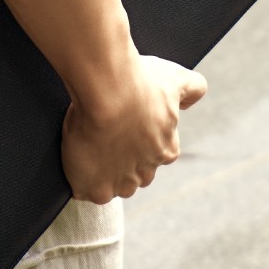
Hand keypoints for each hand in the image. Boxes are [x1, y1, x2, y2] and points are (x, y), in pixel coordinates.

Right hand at [62, 54, 207, 203]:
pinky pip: (84, 190)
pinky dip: (78, 177)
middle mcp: (147, 173)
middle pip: (134, 176)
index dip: (138, 141)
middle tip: (104, 136)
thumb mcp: (175, 78)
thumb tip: (195, 96)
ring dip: (100, 173)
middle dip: (122, 162)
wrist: (108, 91)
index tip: (125, 126)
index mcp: (167, 151)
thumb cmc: (140, 82)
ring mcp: (120, 184)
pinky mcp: (94, 189)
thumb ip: (193, 87)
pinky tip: (74, 157)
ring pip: (111, 187)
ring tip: (86, 147)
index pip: (156, 155)